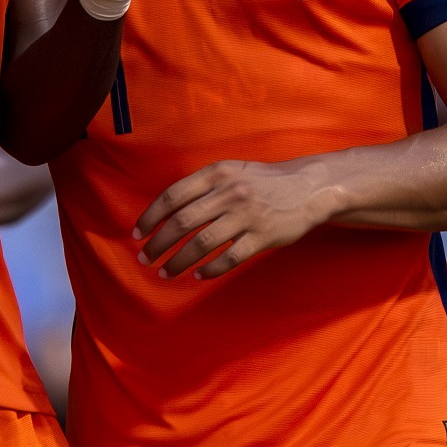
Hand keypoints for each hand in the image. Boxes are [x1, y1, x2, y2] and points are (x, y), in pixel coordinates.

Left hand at [134, 158, 339, 278]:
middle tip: (145, 258)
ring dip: (178, 261)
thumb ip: (201, 186)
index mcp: (217, 173)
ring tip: (165, 272)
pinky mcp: (262, 237)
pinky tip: (198, 276)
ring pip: (201, 244)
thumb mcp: (231, 171)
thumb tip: (166, 211)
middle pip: (182, 223)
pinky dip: (210, 270)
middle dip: (158, 244)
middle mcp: (230, 192)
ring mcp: (247, 216)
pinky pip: (229, 259)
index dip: (151, 217)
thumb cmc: (263, 181)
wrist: (308, 187)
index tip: (138, 234)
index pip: (173, 196)